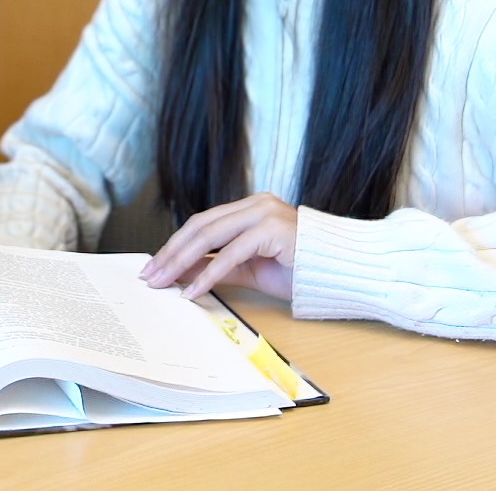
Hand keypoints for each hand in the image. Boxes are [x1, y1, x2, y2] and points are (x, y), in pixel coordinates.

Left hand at [138, 192, 298, 301]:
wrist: (345, 270)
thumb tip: (181, 275)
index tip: (154, 266)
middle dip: (171, 252)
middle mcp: (254, 204)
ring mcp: (264, 214)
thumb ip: (218, 268)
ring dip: (181, 262)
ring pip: (210, 236)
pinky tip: (192, 291)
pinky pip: (231, 254)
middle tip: (149, 276)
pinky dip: (208, 274)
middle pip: (199, 226)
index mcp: (249, 208)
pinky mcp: (272, 230)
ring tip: (162, 282)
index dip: (175, 244)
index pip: (202, 223)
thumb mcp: (251, 270)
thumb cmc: (302, 270)